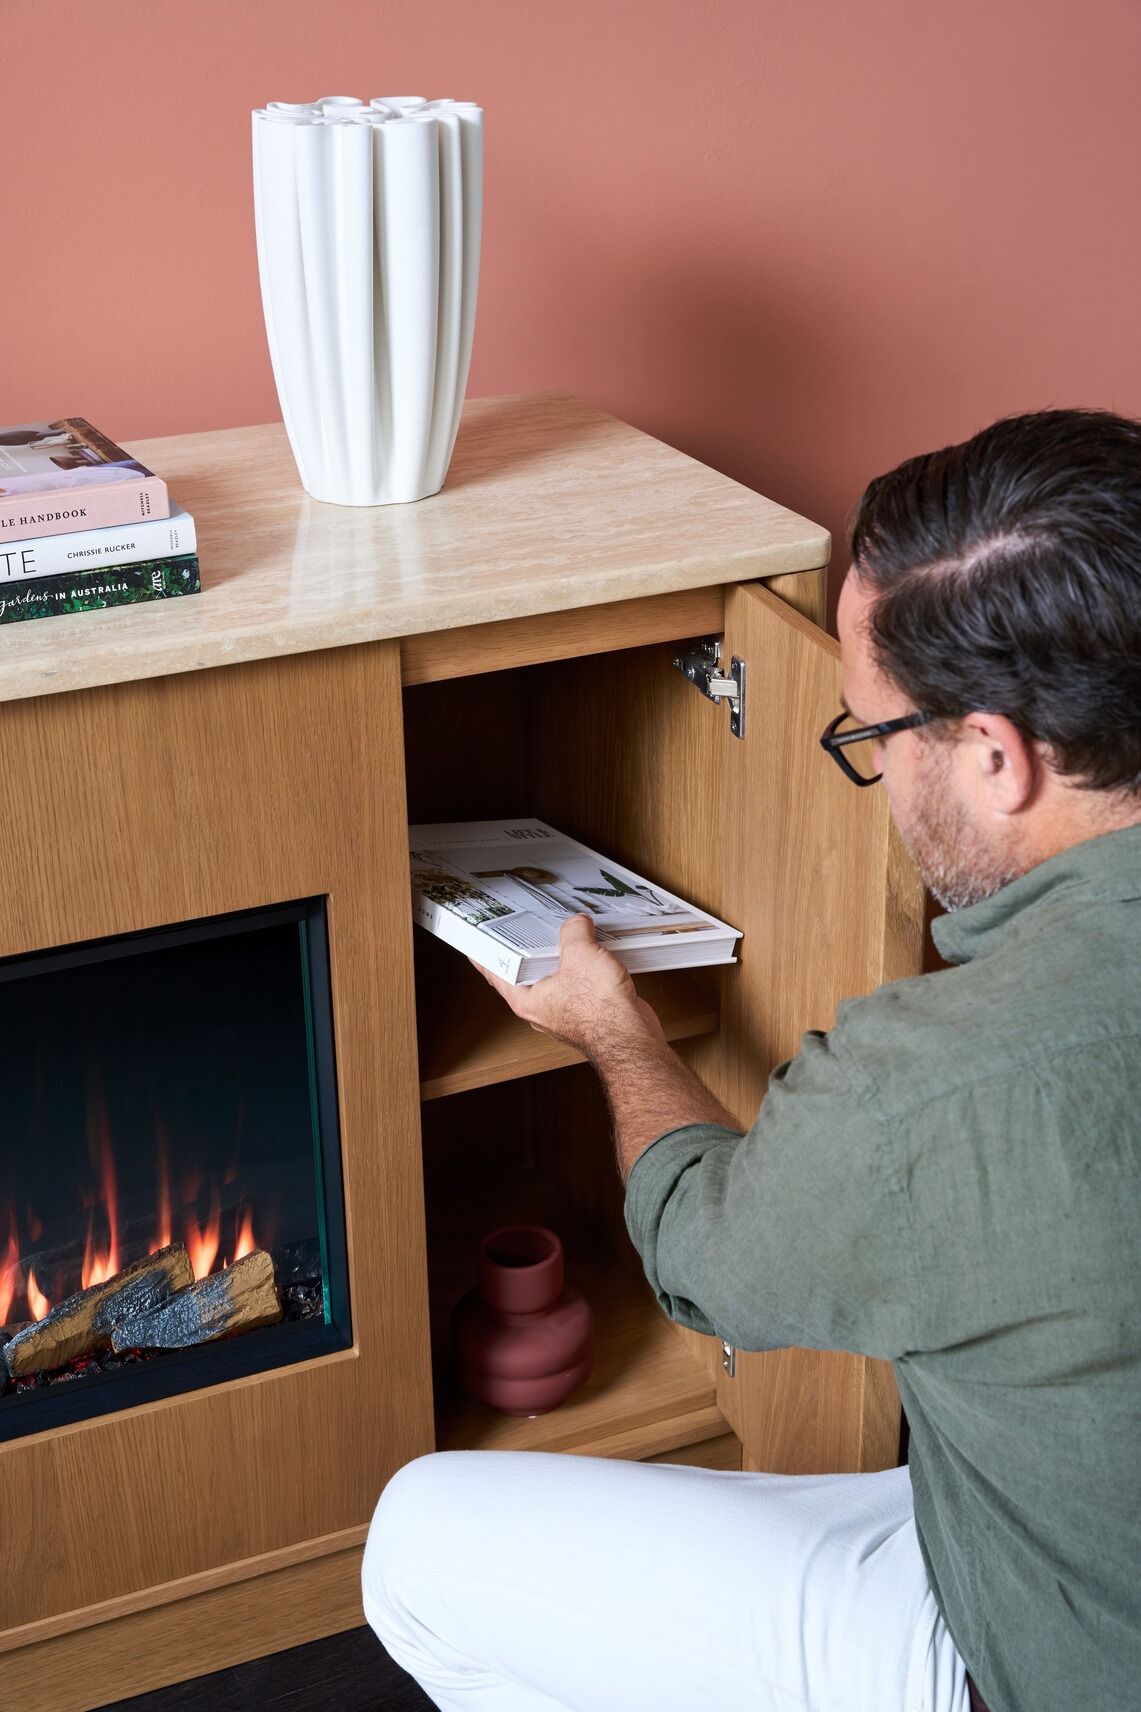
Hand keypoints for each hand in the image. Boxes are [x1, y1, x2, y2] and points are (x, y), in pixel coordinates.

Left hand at [472, 913, 665, 1058]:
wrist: (631, 1037)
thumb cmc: (600, 1012)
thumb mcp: (580, 955)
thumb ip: (573, 932)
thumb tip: (576, 923)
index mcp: (526, 999)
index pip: (495, 973)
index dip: (484, 954)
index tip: (475, 941)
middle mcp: (541, 1007)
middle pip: (527, 971)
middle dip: (530, 946)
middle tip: (525, 924)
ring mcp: (564, 1009)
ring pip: (555, 975)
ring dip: (561, 955)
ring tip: (564, 932)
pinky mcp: (586, 1009)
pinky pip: (578, 980)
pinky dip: (582, 965)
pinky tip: (591, 950)